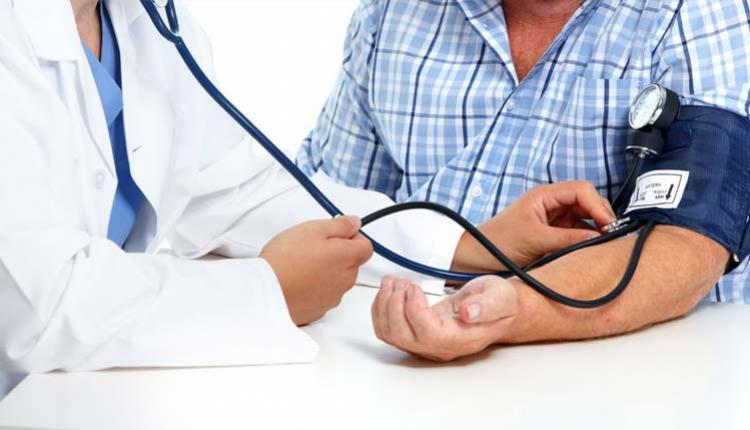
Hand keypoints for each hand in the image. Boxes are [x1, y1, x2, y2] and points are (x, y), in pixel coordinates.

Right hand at [261, 216, 372, 325]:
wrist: (265, 291)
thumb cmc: (286, 260)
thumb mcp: (313, 229)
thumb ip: (340, 225)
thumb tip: (355, 223)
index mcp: (347, 258)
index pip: (366, 246)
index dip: (352, 237)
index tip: (336, 234)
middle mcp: (345, 281)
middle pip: (351, 264)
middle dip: (337, 254)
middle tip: (312, 248)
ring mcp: (332, 298)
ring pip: (337, 280)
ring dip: (325, 271)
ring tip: (300, 265)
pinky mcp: (318, 310)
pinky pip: (323, 294)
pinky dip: (314, 287)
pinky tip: (297, 281)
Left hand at [372, 276, 516, 361]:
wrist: (497, 310)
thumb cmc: (499, 304)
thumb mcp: (500, 297)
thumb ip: (487, 305)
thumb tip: (469, 313)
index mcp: (461, 339)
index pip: (427, 334)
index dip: (414, 310)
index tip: (415, 288)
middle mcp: (440, 347)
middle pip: (402, 337)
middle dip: (393, 305)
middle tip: (399, 281)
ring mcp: (425, 344)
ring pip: (390, 334)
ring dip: (384, 305)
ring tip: (393, 282)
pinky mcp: (415, 335)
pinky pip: (388, 330)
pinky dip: (381, 309)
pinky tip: (390, 291)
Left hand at [451, 181, 615, 271]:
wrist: (478, 257)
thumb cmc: (498, 241)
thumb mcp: (535, 240)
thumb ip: (568, 239)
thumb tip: (598, 238)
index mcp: (545, 195)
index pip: (582, 190)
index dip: (598, 205)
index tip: (608, 224)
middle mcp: (552, 204)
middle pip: (588, 203)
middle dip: (601, 216)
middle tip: (611, 236)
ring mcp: (554, 219)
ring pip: (586, 220)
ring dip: (596, 230)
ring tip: (603, 245)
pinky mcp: (554, 235)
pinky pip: (577, 234)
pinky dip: (586, 241)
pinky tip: (590, 250)